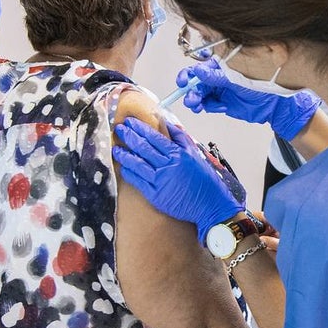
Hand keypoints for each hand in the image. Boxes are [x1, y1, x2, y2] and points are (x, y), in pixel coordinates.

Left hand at [112, 117, 244, 241]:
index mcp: (178, 154)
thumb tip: (168, 124)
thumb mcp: (195, 154)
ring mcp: (160, 181)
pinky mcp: (156, 196)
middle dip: (129, 136)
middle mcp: (168, 166)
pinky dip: (130, 173)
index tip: (131, 122)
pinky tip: (124, 167)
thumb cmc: (204, 180)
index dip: (140, 128)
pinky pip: (138, 182)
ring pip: (137, 164)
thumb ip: (181, 138)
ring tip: (116, 148)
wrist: (210, 205)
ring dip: (125, 155)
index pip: (154, 137)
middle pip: (143, 148)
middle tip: (120, 129)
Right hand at [176, 59, 321, 140]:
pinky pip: (208, 104)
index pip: (199, 68)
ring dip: (195, 99)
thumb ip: (216, 77)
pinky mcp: (221, 103)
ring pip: (200, 95)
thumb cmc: (261, 84)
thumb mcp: (236, 79)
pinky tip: (215, 107)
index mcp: (221, 66)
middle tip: (191, 97)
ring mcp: (219, 90)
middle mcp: (218, 77)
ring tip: (197, 105)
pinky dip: (208, 106)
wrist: (274, 104)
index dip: (189, 75)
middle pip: (196, 82)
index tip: (183, 81)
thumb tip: (198, 72)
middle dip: (190, 90)